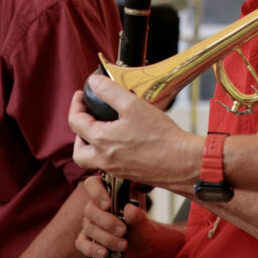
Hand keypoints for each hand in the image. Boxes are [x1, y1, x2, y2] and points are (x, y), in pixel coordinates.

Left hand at [69, 74, 200, 190]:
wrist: (182, 162)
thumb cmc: (161, 136)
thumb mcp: (133, 105)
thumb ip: (110, 91)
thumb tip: (94, 83)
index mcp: (101, 141)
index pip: (75, 122)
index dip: (75, 105)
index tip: (81, 95)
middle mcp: (103, 159)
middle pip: (78, 150)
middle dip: (78, 132)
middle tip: (87, 119)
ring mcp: (115, 169)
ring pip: (91, 161)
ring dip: (90, 147)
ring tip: (102, 132)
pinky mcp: (128, 174)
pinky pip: (108, 165)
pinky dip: (108, 153)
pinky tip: (122, 143)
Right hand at [76, 176, 148, 257]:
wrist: (140, 246)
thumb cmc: (139, 227)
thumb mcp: (142, 221)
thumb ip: (137, 215)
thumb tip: (129, 210)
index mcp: (108, 193)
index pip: (93, 183)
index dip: (96, 192)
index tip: (107, 204)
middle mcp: (96, 206)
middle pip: (90, 209)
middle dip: (107, 222)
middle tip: (123, 230)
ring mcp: (89, 223)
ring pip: (89, 228)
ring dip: (106, 238)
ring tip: (123, 244)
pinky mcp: (86, 239)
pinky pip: (82, 243)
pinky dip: (92, 249)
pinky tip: (104, 253)